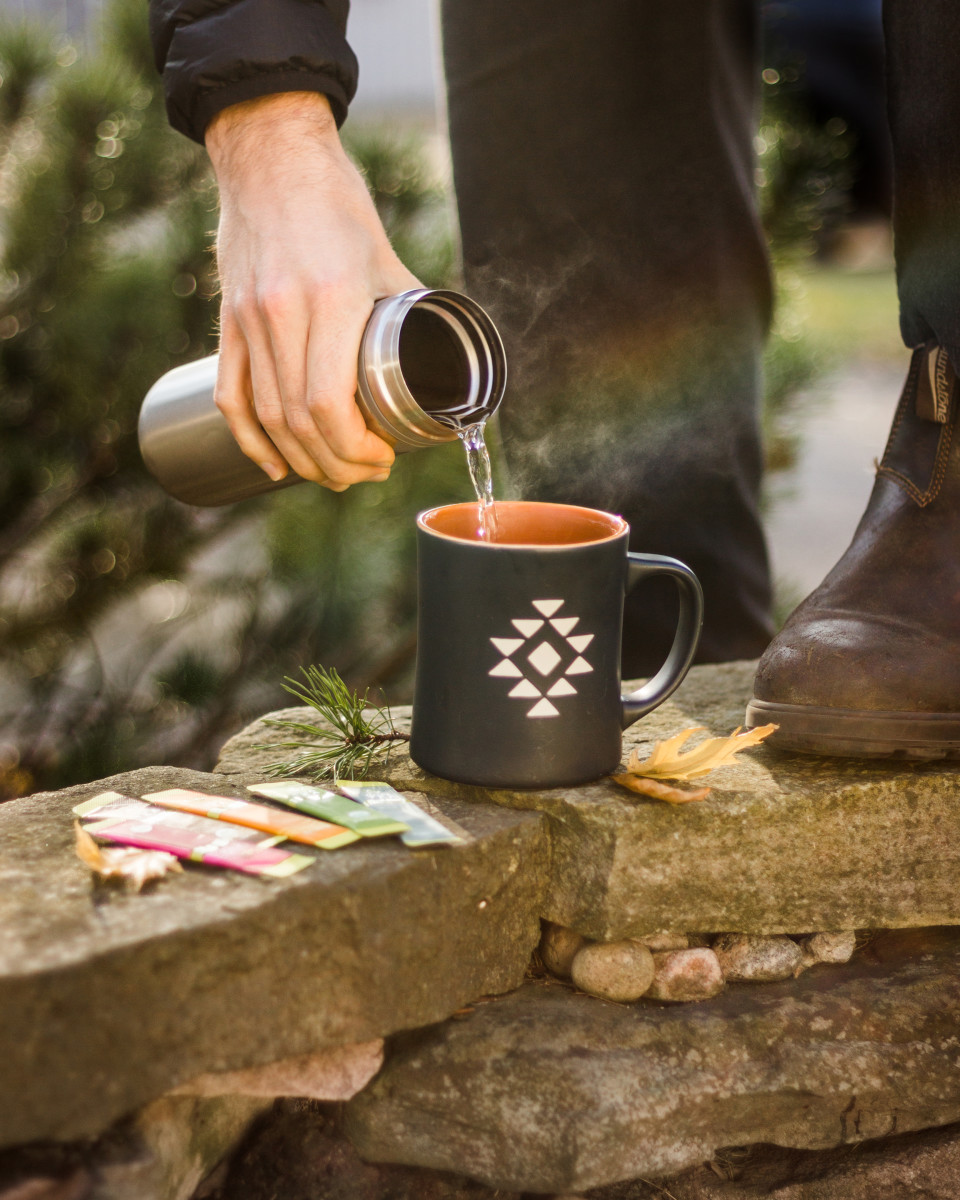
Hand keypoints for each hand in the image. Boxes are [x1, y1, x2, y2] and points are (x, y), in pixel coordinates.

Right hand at [205, 92, 420, 489]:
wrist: (272, 157)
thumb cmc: (338, 206)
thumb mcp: (387, 259)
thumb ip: (411, 313)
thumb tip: (446, 362)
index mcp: (330, 300)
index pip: (330, 405)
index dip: (355, 447)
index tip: (383, 456)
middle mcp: (281, 314)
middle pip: (298, 421)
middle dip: (335, 464)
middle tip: (365, 474)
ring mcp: (247, 319)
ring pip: (265, 416)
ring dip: (300, 460)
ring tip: (332, 475)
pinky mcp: (228, 321)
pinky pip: (231, 395)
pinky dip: (250, 440)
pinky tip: (274, 466)